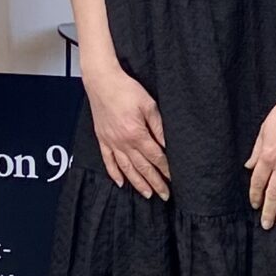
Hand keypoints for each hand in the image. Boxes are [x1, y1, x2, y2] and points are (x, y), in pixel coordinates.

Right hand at [84, 61, 168, 200]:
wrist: (102, 81)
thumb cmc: (126, 89)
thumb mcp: (149, 105)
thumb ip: (158, 126)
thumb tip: (167, 144)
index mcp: (136, 133)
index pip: (155, 157)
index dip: (165, 169)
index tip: (173, 179)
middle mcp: (123, 142)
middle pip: (142, 167)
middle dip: (155, 182)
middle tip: (164, 195)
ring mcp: (111, 142)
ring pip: (126, 169)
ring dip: (137, 183)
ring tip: (147, 194)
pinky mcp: (102, 139)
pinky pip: (108, 161)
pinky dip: (114, 173)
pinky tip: (121, 182)